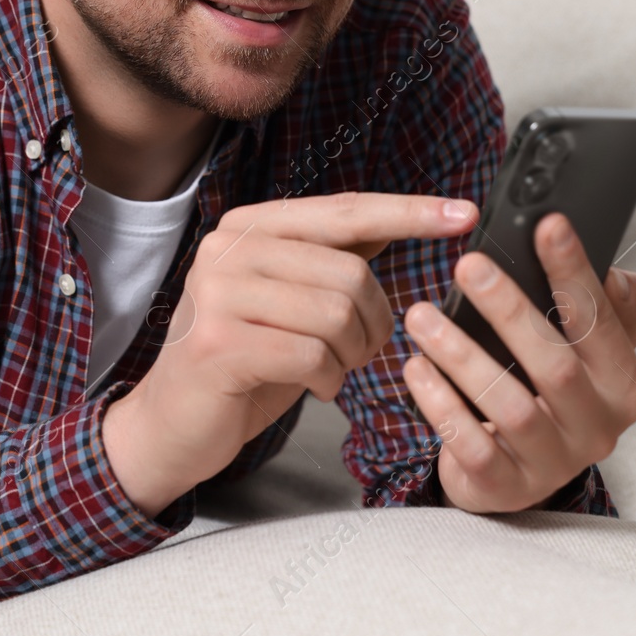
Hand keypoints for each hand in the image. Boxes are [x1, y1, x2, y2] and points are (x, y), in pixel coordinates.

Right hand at [104, 191, 478, 516]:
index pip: (346, 210)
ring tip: (335, 368)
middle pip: (349, 272)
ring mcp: (218, 293)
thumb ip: (332, 258)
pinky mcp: (217, 343)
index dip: (409, 212)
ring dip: (352, 354)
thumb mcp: (290, 299)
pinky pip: (311, 355)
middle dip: (374, 322)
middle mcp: (229, 248)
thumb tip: (395, 220)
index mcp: (251, 226)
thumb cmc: (242, 360)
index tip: (464, 214)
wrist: (172, 424)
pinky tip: (316, 387)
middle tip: (361, 351)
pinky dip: (329, 379)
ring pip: (335, 313)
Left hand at [401, 211, 635, 513]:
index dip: (574, 272)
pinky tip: (416, 368)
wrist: (520, 469)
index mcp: (623, 382)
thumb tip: (608, 267)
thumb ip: (606, 305)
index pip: (601, 320)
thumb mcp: (586, 348)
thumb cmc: (549, 390)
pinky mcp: (507, 488)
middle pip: (555, 364)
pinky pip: (472, 445)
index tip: (548, 224)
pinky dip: (441, 404)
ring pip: (509, 405)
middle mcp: (598, 426)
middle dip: (508, 309)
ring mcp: (554, 462)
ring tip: (421, 315)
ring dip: (461, 354)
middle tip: (468, 266)